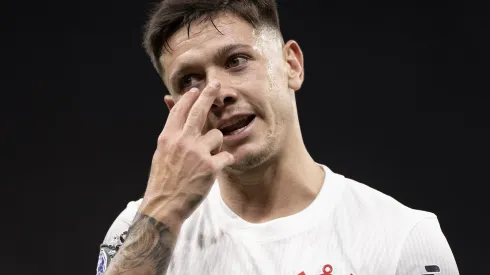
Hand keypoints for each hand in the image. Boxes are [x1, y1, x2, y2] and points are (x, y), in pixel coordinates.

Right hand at [138, 80, 233, 232]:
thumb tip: (172, 124)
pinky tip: (217, 169)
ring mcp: (197, 153)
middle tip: (216, 84)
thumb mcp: (161, 155)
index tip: (195, 90)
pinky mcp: (210, 166)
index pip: (179, 111)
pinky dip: (225, 161)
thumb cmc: (163, 182)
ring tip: (207, 160)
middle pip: (199, 111)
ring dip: (216, 145)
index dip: (188, 99)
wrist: (163, 206)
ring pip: (217, 135)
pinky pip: (226, 156)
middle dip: (208, 94)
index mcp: (168, 138)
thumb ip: (171, 137)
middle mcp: (182, 141)